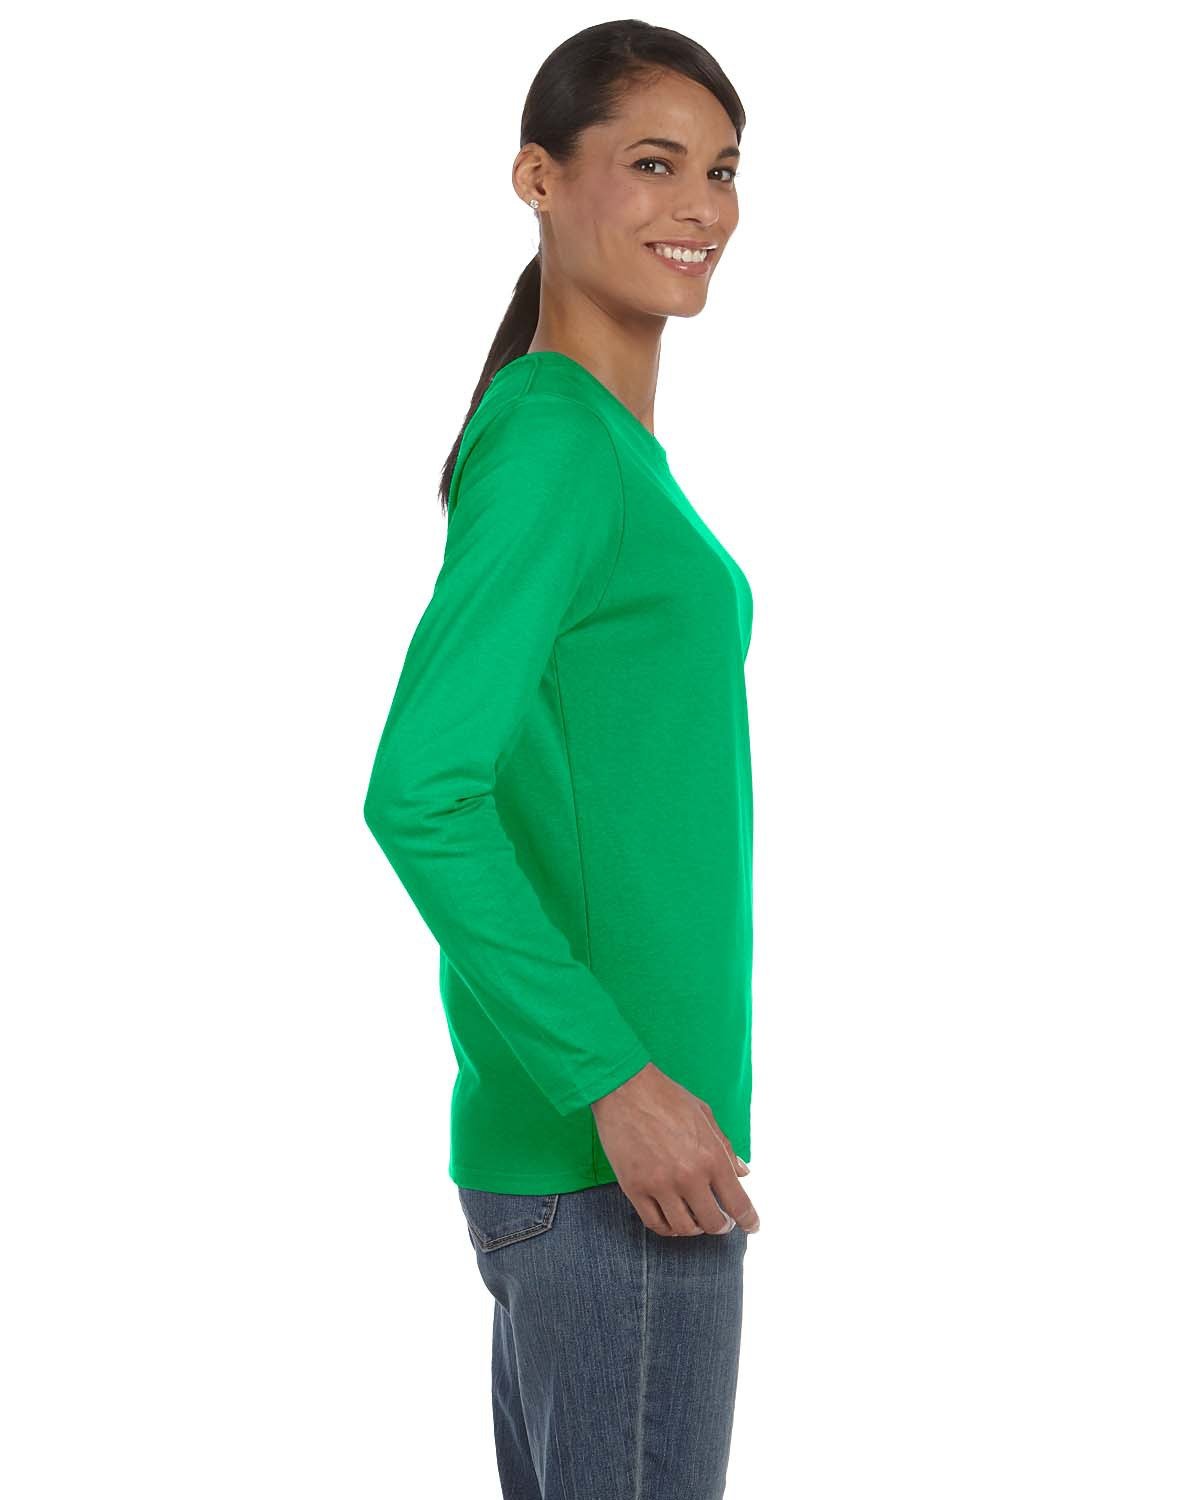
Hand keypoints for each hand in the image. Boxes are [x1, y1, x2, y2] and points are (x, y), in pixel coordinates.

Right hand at [590, 1062, 760, 1237]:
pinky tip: (672, 1220)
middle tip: (721, 1222)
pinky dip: (668, 1227)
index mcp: (712, 1156)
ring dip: (694, 1228)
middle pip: (712, 1222)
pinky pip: (655, 1223)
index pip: (738, 1203)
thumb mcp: (705, 1116)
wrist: (625, 1088)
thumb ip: (725, 1148)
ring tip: (696, 1220)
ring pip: (684, 1228)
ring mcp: (660, 1185)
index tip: (753, 1226)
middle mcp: (689, 1176)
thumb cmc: (667, 1097)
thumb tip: (743, 1173)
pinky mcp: (634, 1188)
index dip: (749, 1220)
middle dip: (721, 1226)